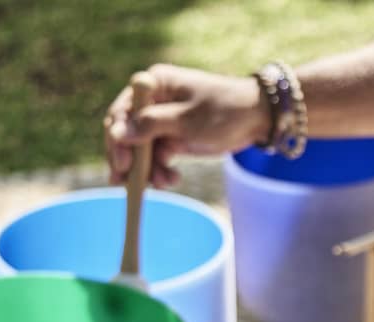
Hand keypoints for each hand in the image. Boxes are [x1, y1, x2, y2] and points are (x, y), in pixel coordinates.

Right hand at [104, 63, 265, 186]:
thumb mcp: (187, 119)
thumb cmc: (224, 110)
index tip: (122, 163)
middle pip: (126, 133)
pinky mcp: (172, 138)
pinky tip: (171, 180)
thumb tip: (117, 134)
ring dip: (147, 169)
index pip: (122, 112)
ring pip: (140, 150)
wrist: (257, 120)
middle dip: (129, 160)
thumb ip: (151, 125)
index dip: (117, 139)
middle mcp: (153, 101)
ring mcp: (162, 121)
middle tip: (127, 184)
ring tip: (165, 183)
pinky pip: (156, 157)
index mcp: (154, 85)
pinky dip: (159, 170)